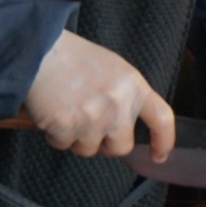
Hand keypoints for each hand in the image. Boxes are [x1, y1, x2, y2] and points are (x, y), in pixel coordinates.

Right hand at [23, 31, 174, 161]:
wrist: (40, 50)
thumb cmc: (75, 59)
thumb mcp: (115, 70)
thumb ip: (127, 97)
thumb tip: (129, 126)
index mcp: (133, 86)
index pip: (161, 119)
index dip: (164, 141)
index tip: (160, 156)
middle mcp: (117, 104)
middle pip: (122, 147)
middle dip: (107, 145)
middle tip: (92, 128)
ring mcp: (92, 117)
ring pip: (89, 150)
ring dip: (77, 138)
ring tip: (69, 111)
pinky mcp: (65, 126)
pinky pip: (62, 145)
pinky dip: (55, 135)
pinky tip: (53, 113)